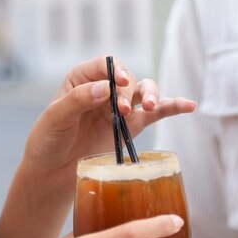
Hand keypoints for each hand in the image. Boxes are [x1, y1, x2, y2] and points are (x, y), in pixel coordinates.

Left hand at [23, 56, 196, 190]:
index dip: (117, 71)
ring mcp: (120, 108)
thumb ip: (78, 100)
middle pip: (130, 79)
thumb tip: (106, 88)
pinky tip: (189, 105)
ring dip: (153, 96)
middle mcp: (105, 89)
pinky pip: (156, 114)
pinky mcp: (132, 127)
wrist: (52, 172)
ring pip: (145, 92)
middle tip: (123, 110)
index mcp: (83, 79)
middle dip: (131, 91)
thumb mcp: (56, 117)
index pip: (106, 65)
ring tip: (151, 108)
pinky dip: (173, 107)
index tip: (120, 84)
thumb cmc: (48, 140)